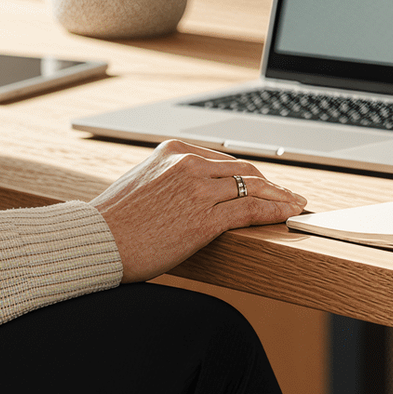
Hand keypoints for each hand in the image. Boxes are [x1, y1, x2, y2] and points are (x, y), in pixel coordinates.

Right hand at [91, 142, 307, 283]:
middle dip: (271, 183)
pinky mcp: (204, 219)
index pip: (224, 160)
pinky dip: (275, 211)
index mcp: (173, 151)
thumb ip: (170, 178)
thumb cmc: (114, 221)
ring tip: (296, 205)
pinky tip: (287, 215)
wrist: (96, 242)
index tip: (265, 183)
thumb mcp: (142, 182)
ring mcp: (198, 190)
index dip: (249, 174)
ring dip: (281, 197)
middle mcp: (188, 164)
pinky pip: (250, 210)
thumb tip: (193, 190)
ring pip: (253, 187)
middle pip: (244, 171)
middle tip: (290, 194)